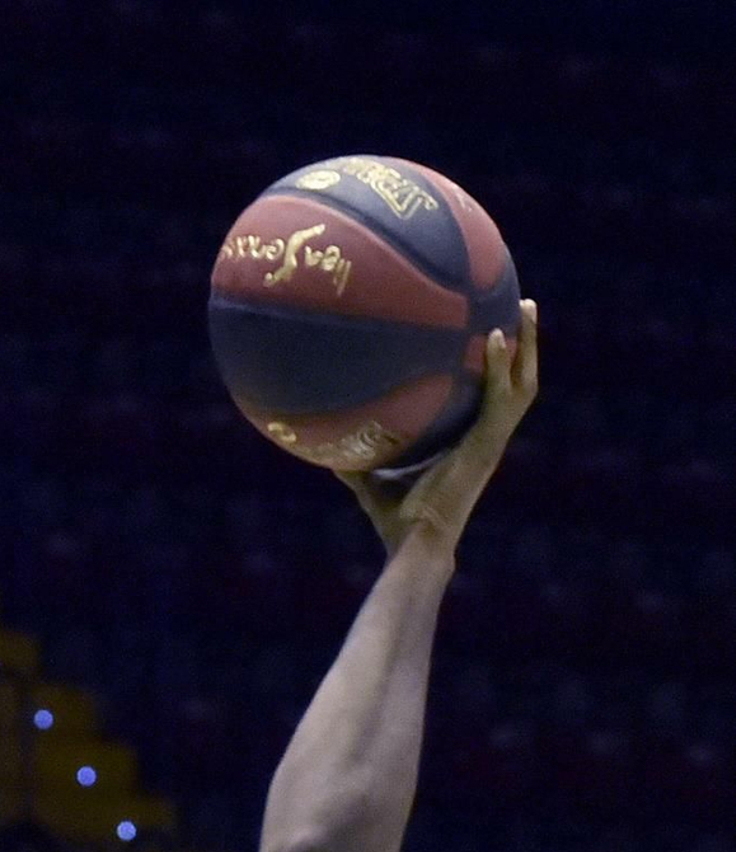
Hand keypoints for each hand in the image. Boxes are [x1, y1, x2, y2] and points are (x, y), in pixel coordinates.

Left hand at [342, 300, 538, 556]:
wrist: (415, 546)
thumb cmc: (396, 522)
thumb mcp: (372, 480)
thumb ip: (356, 460)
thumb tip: (325, 444)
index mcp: (470, 443)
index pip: (494, 397)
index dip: (502, 367)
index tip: (497, 330)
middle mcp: (488, 439)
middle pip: (520, 383)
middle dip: (526, 344)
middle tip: (524, 305)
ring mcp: (491, 443)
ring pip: (523, 386)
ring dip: (528, 346)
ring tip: (526, 306)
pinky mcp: (486, 447)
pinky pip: (500, 399)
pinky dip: (500, 367)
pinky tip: (493, 336)